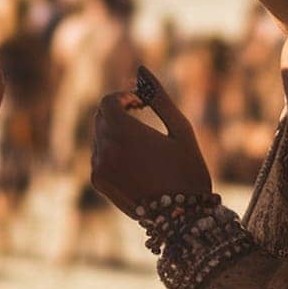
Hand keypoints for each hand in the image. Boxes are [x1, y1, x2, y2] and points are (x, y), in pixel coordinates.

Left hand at [90, 65, 211, 215]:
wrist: (184, 219)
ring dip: (116, 132)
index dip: (125, 97)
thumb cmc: (188, 169)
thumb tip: (141, 69)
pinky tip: (137, 163)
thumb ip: (159, 97)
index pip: (109, 101)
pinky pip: (99, 156)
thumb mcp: (181, 128)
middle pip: (101, 117)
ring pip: (99, 137)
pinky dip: (112, 151)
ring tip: (144, 144)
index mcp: (123, 132)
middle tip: (143, 117)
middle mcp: (105, 148)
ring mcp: (98, 167)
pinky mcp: (99, 182)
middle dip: (119, 112)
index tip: (142, 104)